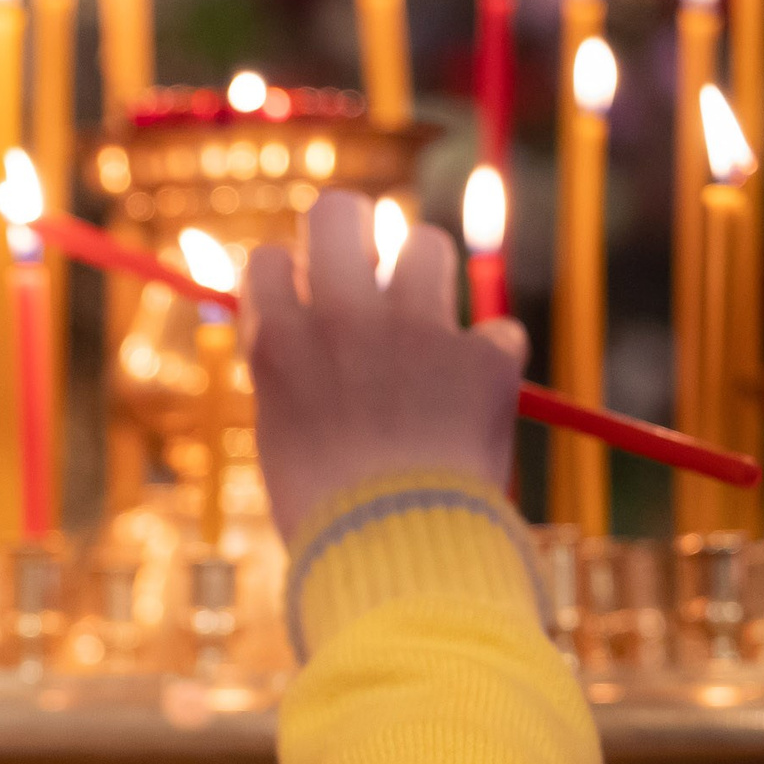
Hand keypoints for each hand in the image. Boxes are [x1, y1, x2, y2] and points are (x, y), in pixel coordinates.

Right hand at [245, 189, 527, 546]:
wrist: (395, 553)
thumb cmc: (323, 510)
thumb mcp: (281, 435)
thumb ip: (291, 373)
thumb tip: (295, 336)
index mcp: (281, 342)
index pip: (267, 259)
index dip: (286, 279)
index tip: (299, 306)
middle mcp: (344, 318)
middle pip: (342, 211)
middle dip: (350, 229)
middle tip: (360, 263)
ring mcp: (418, 331)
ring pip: (427, 245)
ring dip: (424, 275)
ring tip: (422, 324)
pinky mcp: (484, 359)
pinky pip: (496, 333)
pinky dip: (487, 363)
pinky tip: (474, 400)